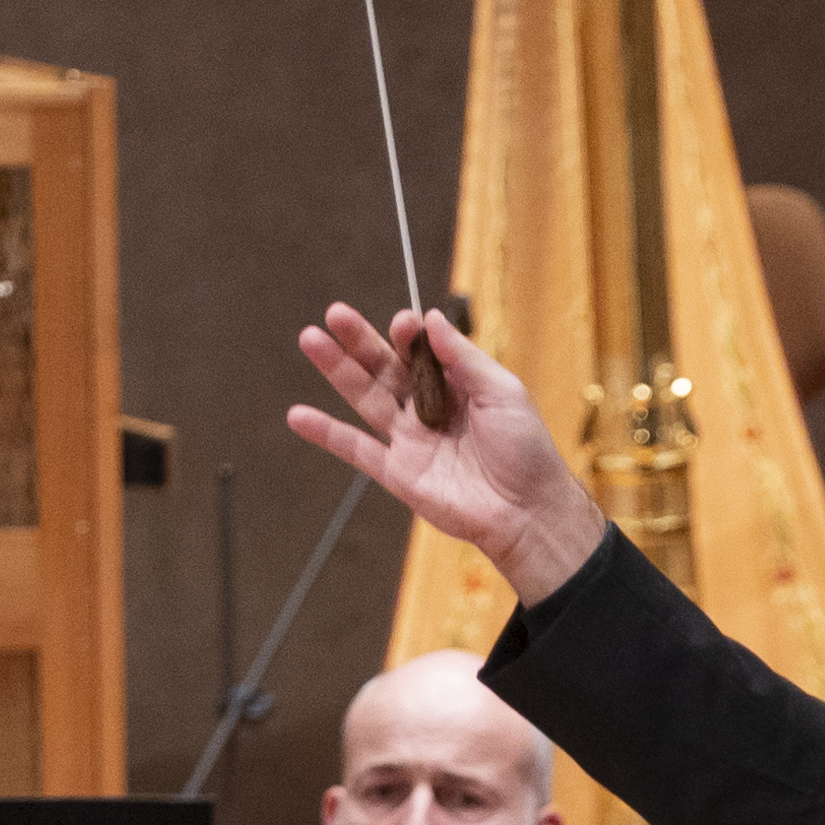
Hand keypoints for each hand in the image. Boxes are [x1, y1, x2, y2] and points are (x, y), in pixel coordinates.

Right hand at [289, 305, 608, 605]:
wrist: (527, 512)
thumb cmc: (526, 450)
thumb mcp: (503, 392)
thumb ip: (463, 357)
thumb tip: (431, 317)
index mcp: (456, 385)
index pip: (420, 351)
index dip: (408, 334)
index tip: (405, 323)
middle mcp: (428, 408)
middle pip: (385, 367)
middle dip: (360, 339)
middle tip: (335, 313)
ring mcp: (410, 440)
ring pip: (366, 396)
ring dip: (336, 369)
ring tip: (310, 339)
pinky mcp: (397, 473)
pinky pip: (356, 449)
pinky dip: (326, 434)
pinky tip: (297, 415)